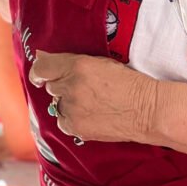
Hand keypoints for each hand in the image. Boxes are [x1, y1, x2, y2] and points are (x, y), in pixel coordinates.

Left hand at [29, 52, 157, 144]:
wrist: (147, 110)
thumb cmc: (130, 83)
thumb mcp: (102, 63)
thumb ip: (72, 62)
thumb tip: (41, 58)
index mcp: (78, 65)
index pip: (43, 68)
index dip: (39, 71)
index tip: (41, 76)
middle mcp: (71, 86)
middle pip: (51, 86)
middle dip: (63, 86)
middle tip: (84, 89)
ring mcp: (72, 109)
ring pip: (57, 104)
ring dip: (68, 103)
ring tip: (91, 104)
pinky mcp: (75, 127)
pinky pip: (63, 121)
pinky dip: (72, 119)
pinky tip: (90, 115)